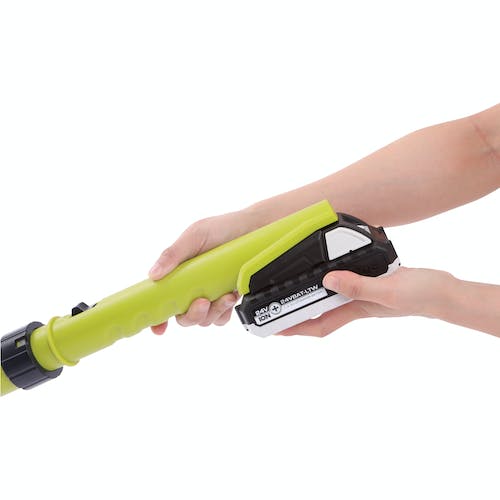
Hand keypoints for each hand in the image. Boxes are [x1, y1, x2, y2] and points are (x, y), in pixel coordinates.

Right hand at [148, 209, 259, 333]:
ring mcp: (211, 294)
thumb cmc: (223, 228)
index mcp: (178, 274)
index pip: (162, 299)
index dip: (157, 318)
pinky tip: (232, 295)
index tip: (159, 328)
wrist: (255, 229)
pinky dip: (225, 310)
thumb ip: (173, 254)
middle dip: (192, 315)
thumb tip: (153, 275)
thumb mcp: (195, 236)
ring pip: (204, 319)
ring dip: (213, 312)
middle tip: (202, 302)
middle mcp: (192, 287)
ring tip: (225, 295)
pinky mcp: (228, 298)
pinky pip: (222, 317)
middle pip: (184, 317)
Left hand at [279, 266, 452, 336]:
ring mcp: (364, 294)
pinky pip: (346, 282)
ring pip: (330, 297)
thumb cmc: (421, 296)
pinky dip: (334, 277)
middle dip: (296, 313)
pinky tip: (329, 268)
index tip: (275, 328)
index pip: (319, 325)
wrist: (444, 292)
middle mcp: (356, 304)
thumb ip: (358, 286)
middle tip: (275, 305)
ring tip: (293, 287)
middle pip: (319, 313)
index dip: (295, 328)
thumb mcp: (388, 290)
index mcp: (356, 310)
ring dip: (312, 295)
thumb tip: (327, 281)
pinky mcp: (372, 282)